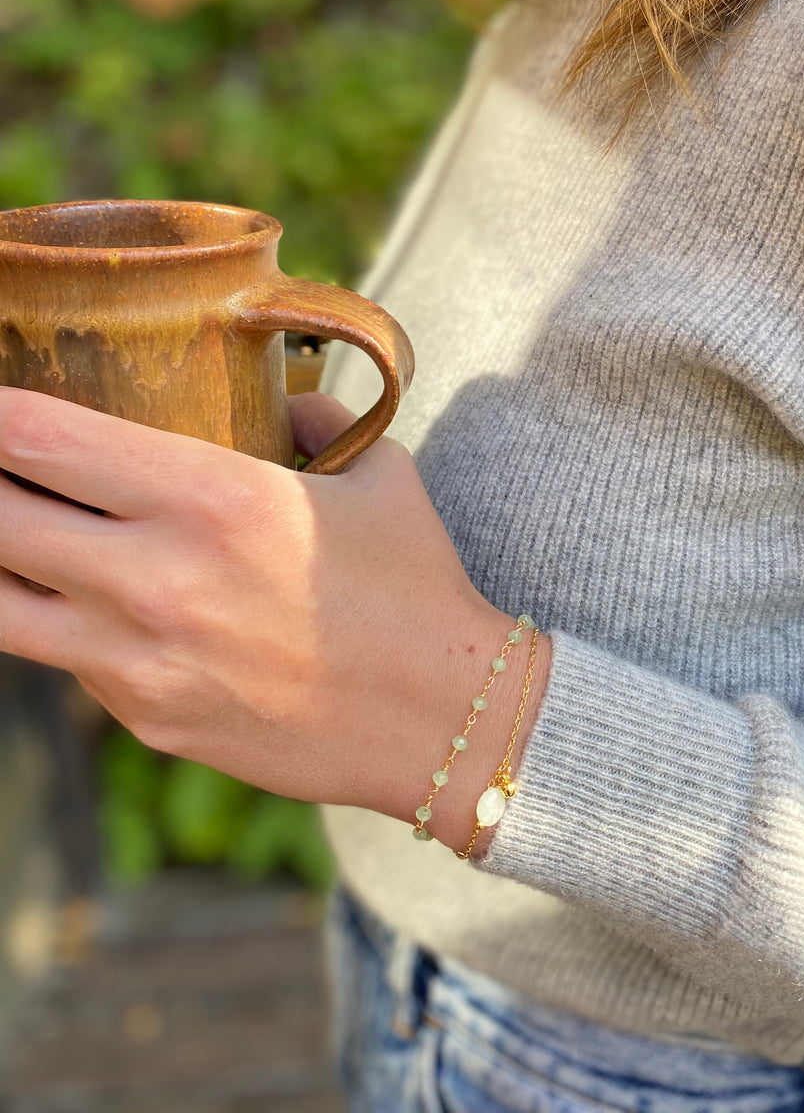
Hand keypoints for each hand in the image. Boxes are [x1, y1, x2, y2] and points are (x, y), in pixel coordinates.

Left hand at [0, 387, 549, 846]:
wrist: (441, 720)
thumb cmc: (415, 585)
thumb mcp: (376, 473)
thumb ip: (311, 421)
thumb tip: (280, 401)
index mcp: (213, 497)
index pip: (42, 436)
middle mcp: (157, 577)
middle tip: (3, 467)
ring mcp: (138, 660)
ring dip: (2, 559)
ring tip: (22, 532)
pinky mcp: (144, 718)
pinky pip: (66, 660)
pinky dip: (64, 622)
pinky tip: (98, 600)